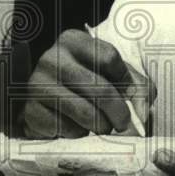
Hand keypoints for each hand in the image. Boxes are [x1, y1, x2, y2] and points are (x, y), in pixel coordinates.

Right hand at [21, 29, 155, 137]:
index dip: (127, 80)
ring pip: (85, 113)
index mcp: (72, 41)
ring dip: (101, 126)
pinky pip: (66, 129)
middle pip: (100, 88)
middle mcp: (51, 58)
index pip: (109, 58)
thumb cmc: (82, 84)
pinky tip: (75, 127)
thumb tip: (143, 112)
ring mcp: (37, 85)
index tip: (131, 95)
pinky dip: (78, 134)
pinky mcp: (30, 111)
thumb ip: (135, 86)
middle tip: (124, 123)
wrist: (43, 101)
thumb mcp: (109, 73)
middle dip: (119, 112)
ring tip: (101, 126)